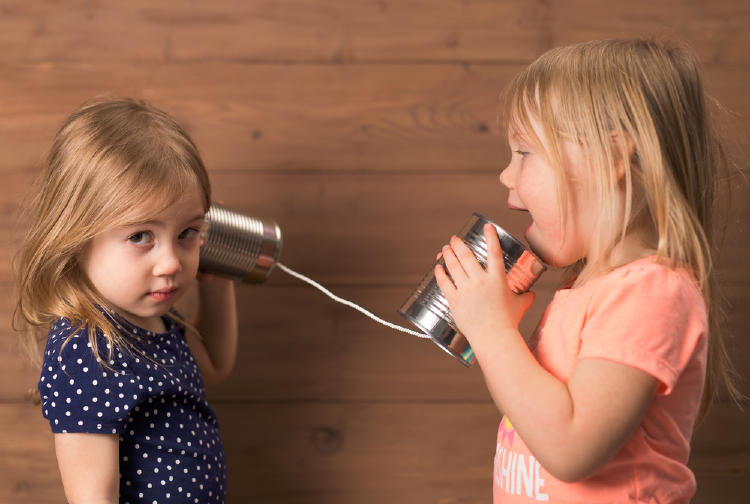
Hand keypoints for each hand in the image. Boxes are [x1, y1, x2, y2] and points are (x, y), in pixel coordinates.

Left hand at [434, 223, 534, 351]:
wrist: (494, 339)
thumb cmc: (508, 323)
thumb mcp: (520, 305)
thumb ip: (526, 296)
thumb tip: (531, 293)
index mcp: (497, 279)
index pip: (494, 252)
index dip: (490, 237)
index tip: (486, 226)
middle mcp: (480, 282)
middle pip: (466, 256)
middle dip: (458, 244)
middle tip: (454, 239)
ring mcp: (466, 290)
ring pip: (453, 266)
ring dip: (448, 254)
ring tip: (445, 248)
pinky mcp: (455, 300)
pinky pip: (444, 283)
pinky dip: (440, 273)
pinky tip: (438, 267)